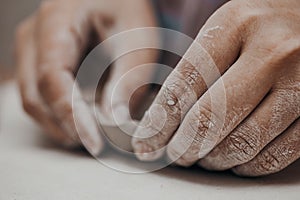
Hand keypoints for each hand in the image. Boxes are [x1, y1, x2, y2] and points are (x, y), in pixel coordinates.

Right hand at [15, 0, 157, 153]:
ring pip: (35, 101)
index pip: (51, 79)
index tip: (95, 142)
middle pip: (36, 96)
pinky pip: (41, 97)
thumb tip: (115, 121)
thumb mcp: (139, 41)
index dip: (71, 116)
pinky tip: (84, 121)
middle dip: (66, 126)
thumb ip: (128, 79)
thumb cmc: (128, 12)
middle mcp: (34, 37)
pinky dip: (61, 114)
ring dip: (62, 124)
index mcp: (56, 22)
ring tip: (92, 136)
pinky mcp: (39, 62)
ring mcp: (32, 50)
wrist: (114, 0)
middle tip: (97, 145)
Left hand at [132, 0, 299, 175]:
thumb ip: (193, 73)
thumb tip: (160, 124)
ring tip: (202, 157)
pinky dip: (249, 165)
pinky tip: (235, 160)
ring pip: (245, 142)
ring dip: (215, 159)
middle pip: (211, 119)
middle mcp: (272, 51)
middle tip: (174, 155)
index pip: (183, 87)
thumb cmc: (256, 27)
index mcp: (235, 24)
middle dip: (184, 148)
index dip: (159, 124)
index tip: (146, 142)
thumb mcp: (221, 32)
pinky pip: (278, 152)